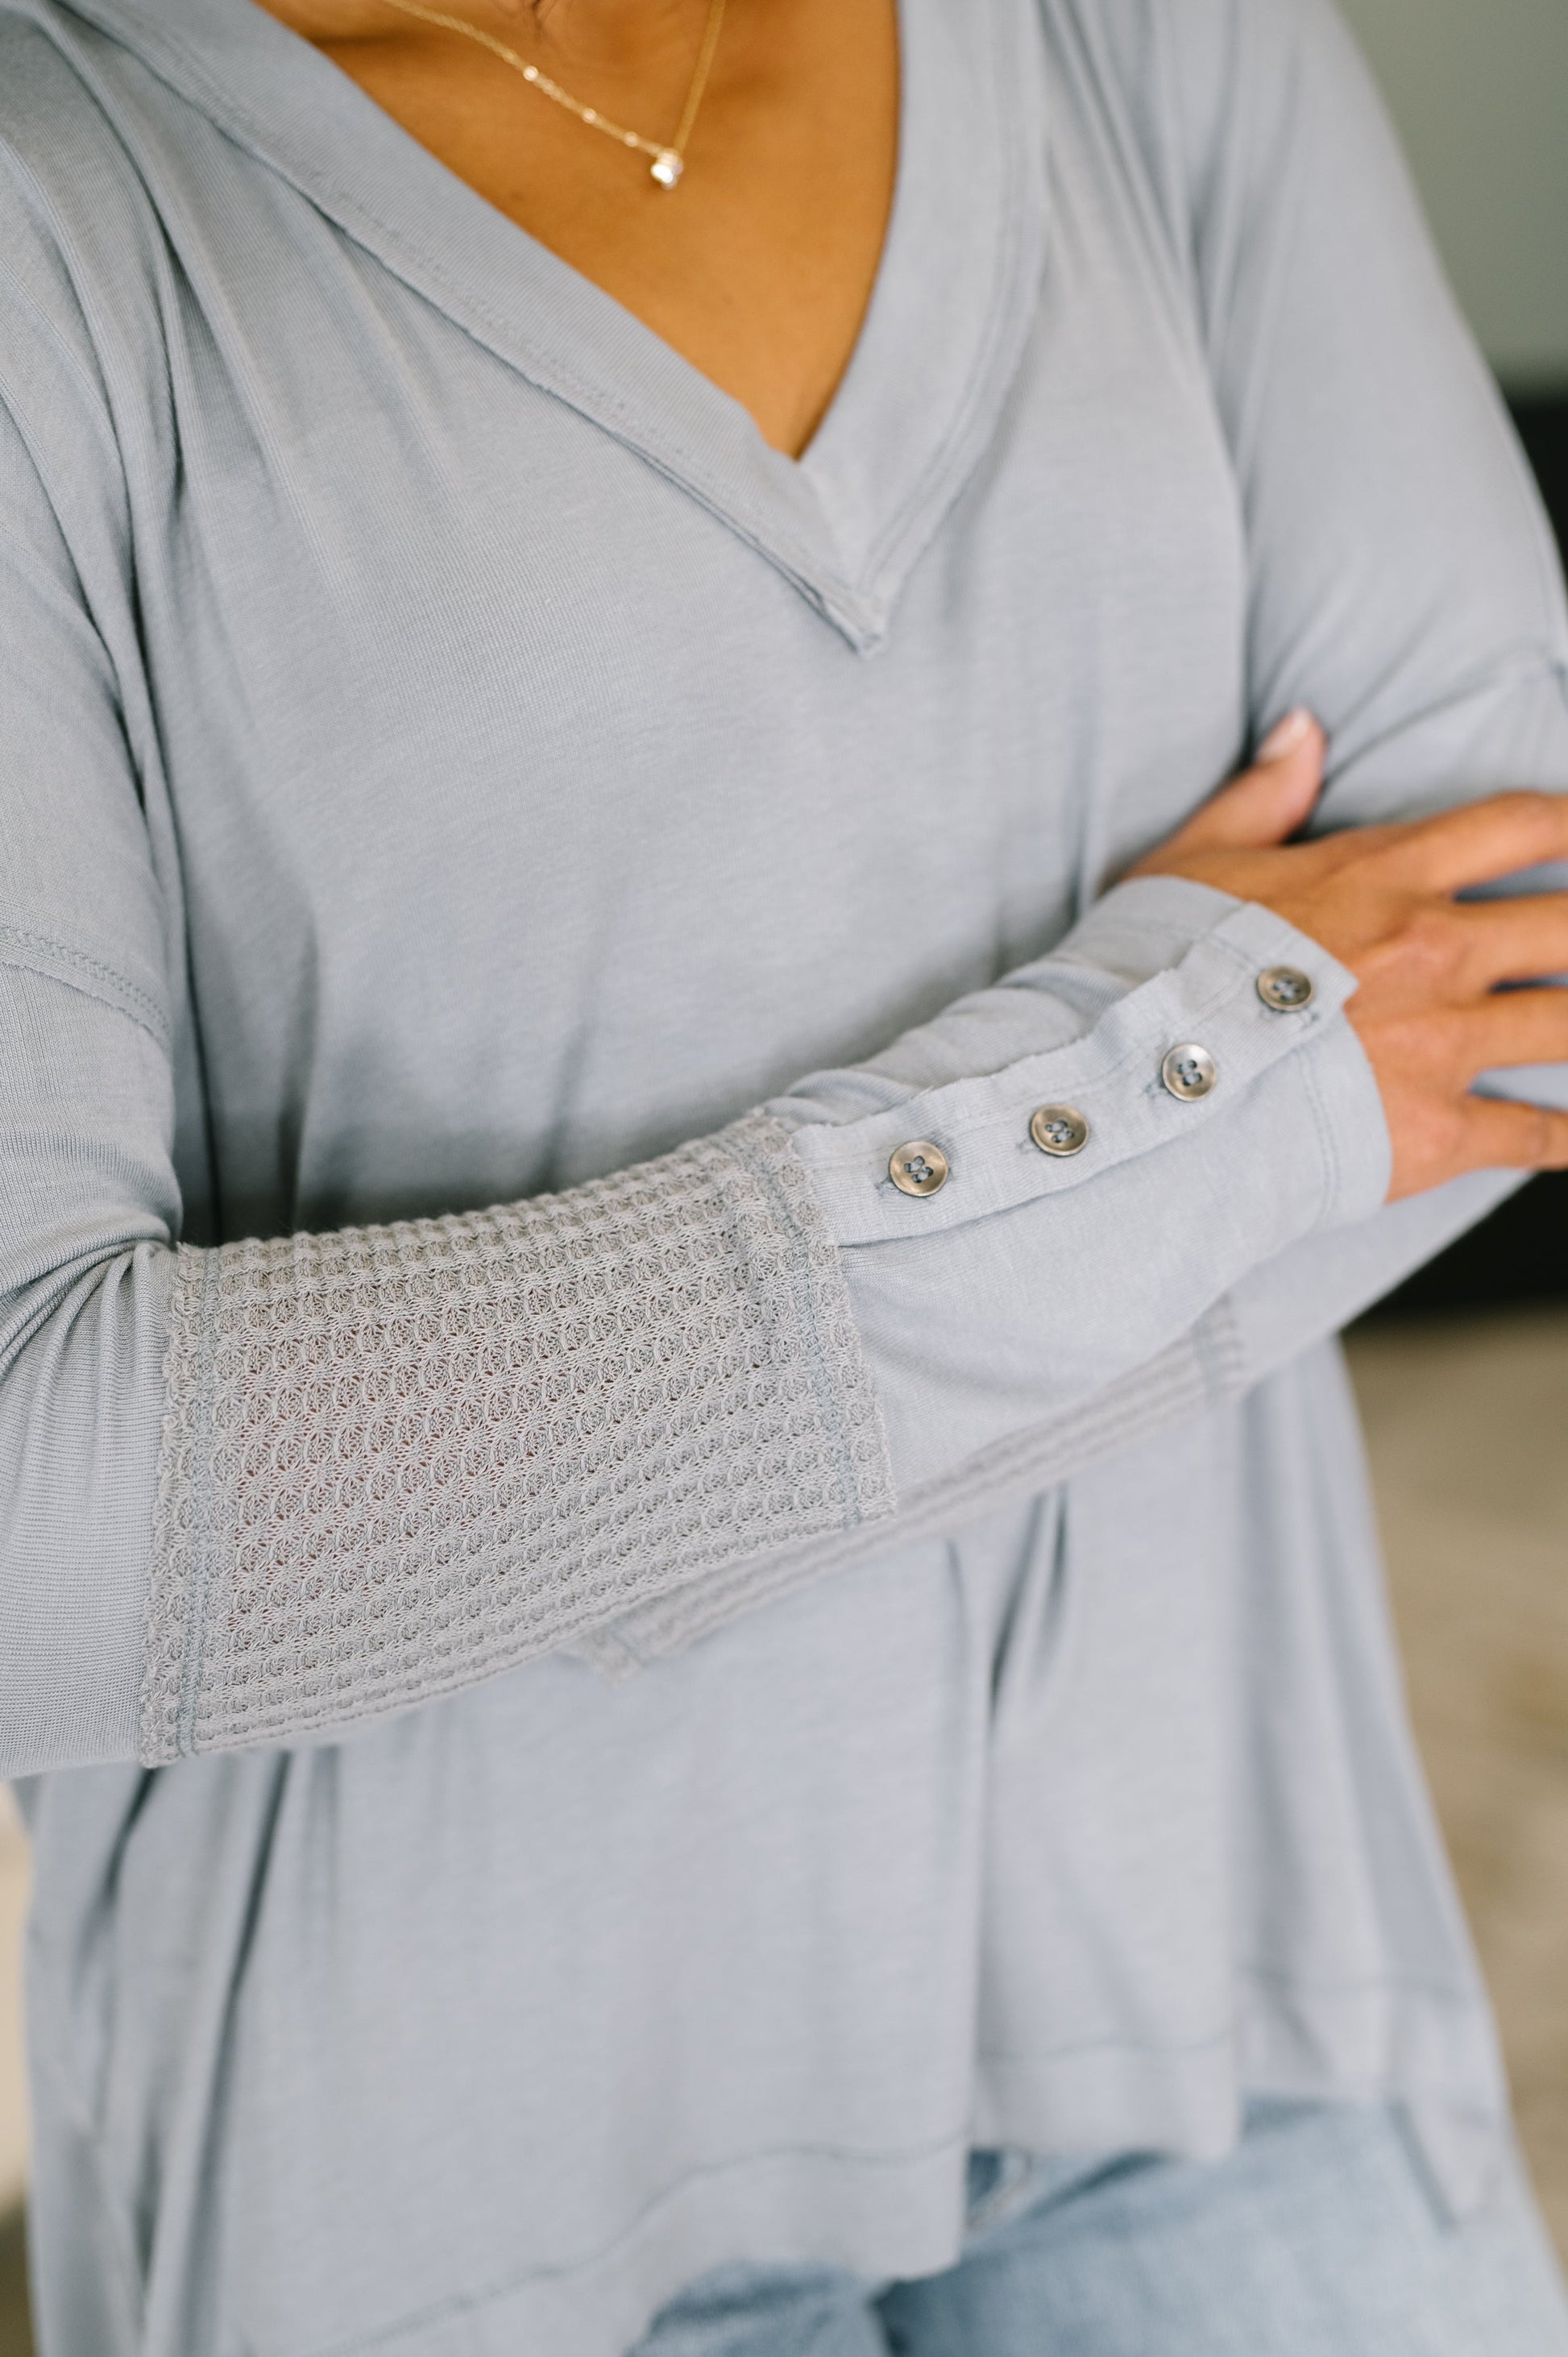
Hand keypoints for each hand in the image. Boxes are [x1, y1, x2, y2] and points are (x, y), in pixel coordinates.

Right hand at [1127, 712, 1567, 1201]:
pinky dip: (1565, 1137)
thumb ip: (1261, 796)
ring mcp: (1441, 1042)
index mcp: (1384, 877)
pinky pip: (1531, 1134)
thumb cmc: (1154, 971)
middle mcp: (1432, 951)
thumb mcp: (1192, 860)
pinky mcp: (1434, 1130)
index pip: (1516, 825)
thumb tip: (1305, 729)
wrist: (1140, 1082)